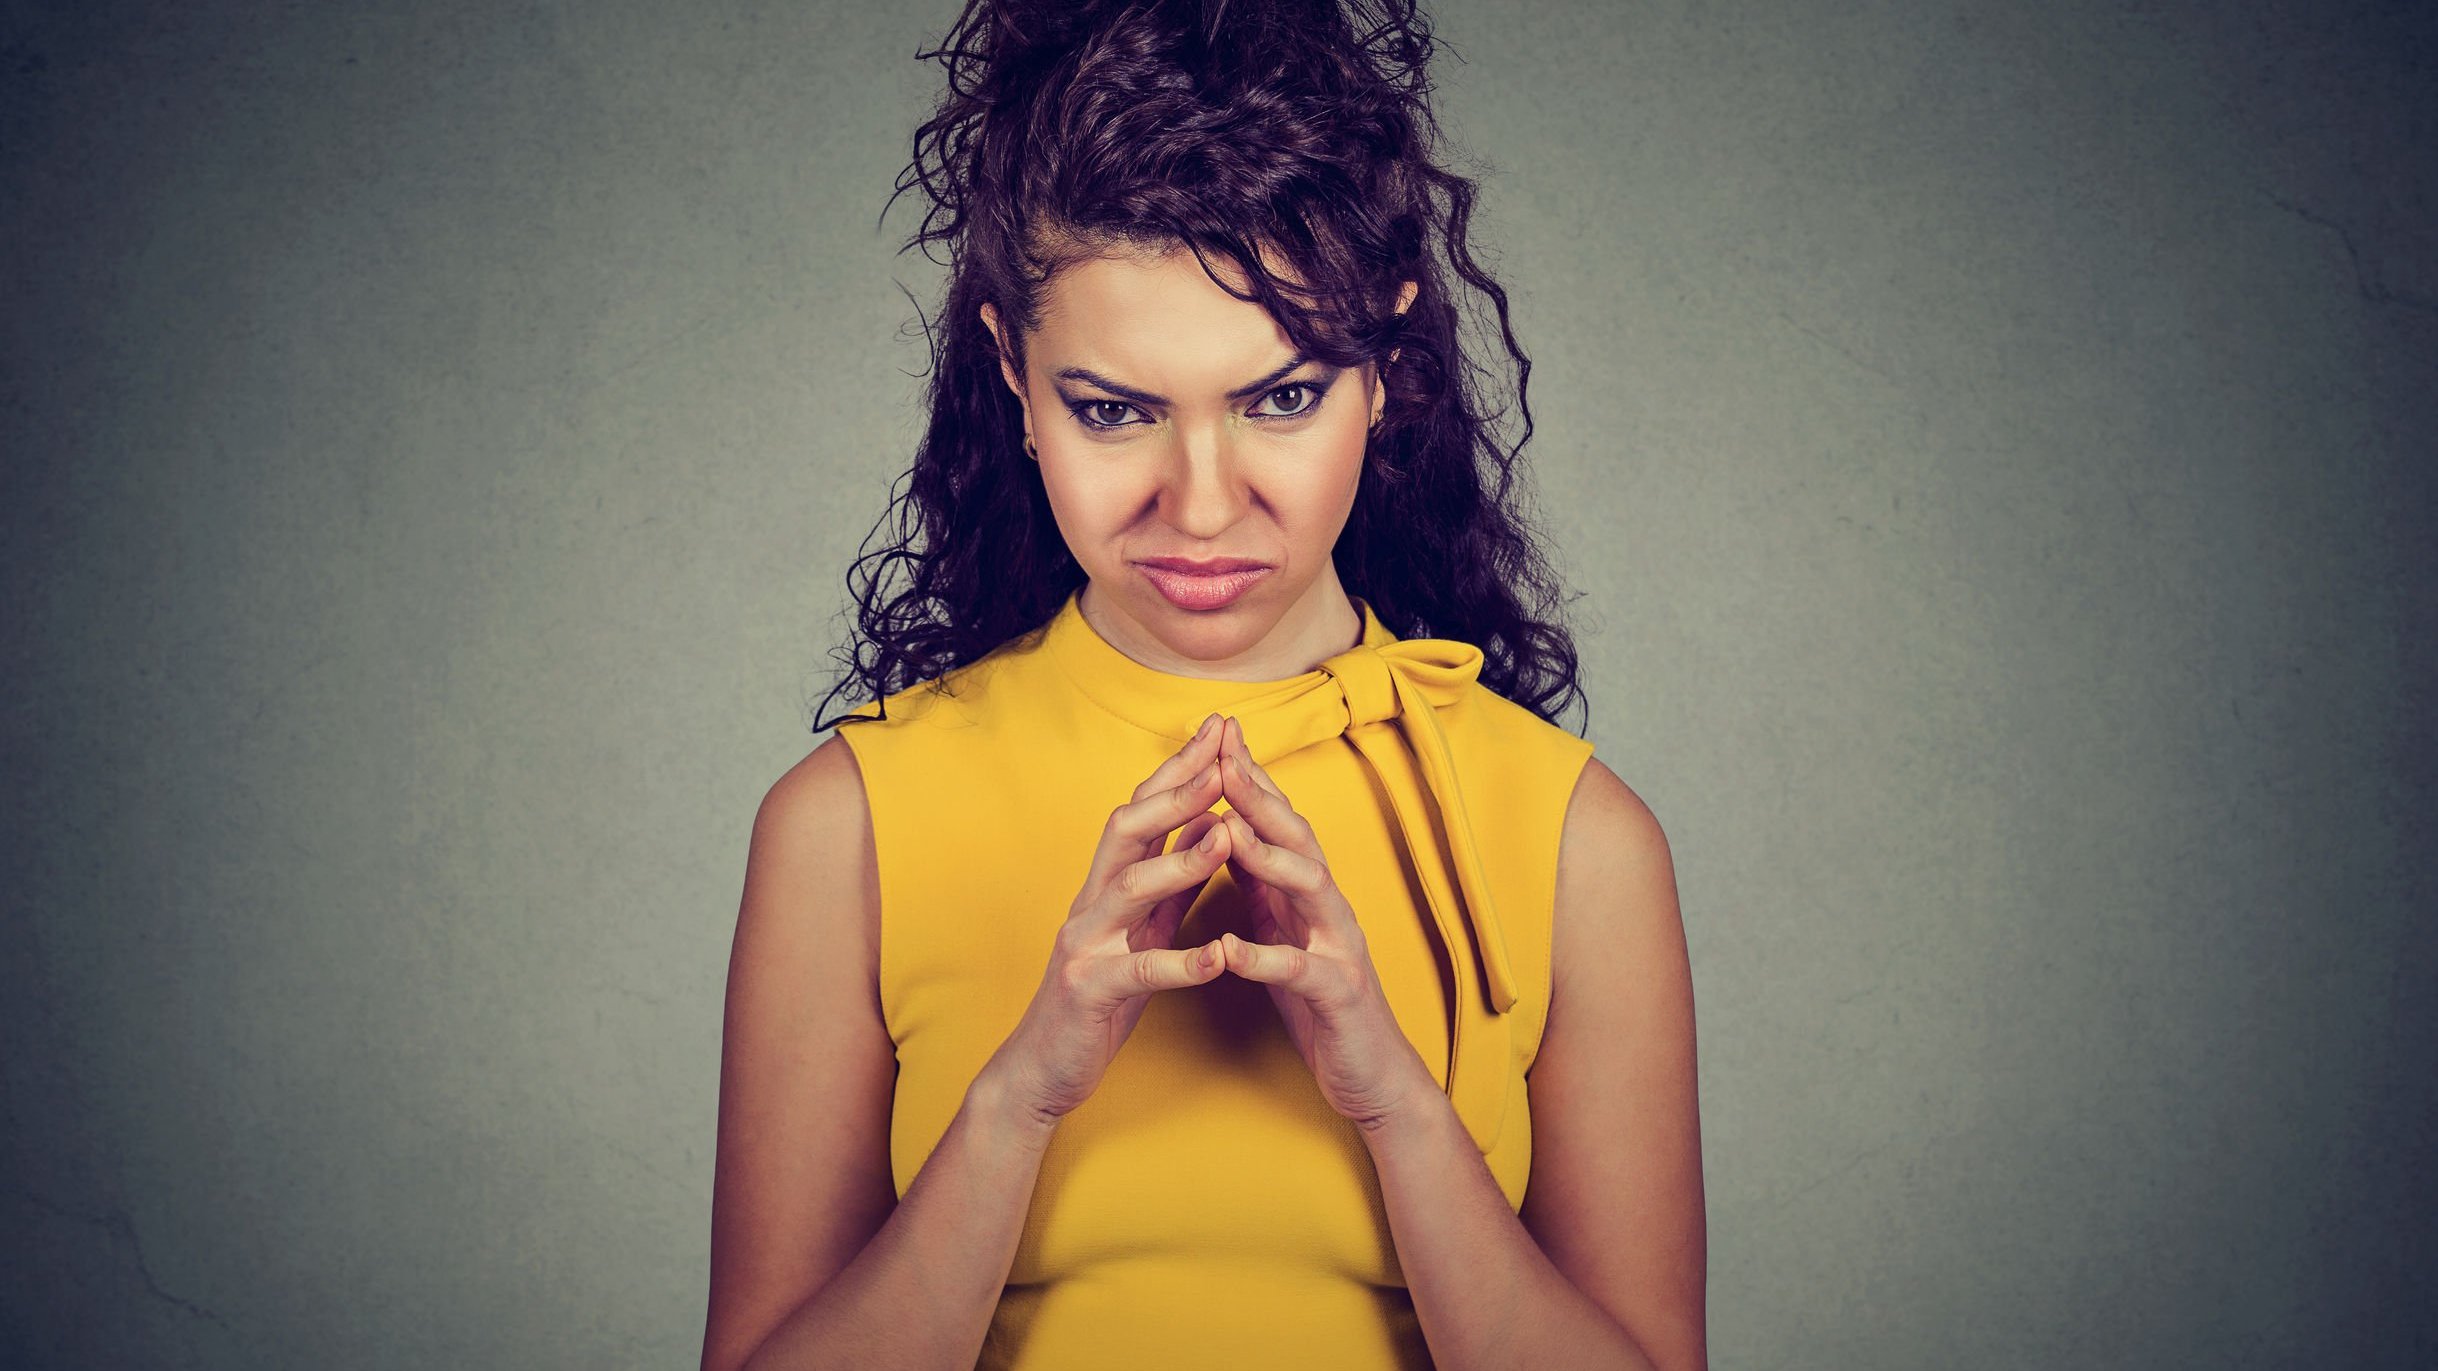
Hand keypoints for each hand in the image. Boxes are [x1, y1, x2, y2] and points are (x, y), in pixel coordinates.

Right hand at [983, 712, 1237, 1128]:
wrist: (1042, 1067)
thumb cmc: (1098, 996)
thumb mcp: (1141, 930)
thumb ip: (1171, 882)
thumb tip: (1209, 823)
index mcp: (1106, 884)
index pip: (1143, 810)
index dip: (1180, 768)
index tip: (1220, 730)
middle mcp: (1090, 902)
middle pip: (1128, 829)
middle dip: (1177, 790)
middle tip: (1223, 757)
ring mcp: (1085, 944)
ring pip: (1129, 888)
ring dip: (1180, 858)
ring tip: (1227, 835)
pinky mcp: (1092, 991)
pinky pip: (1141, 972)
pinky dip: (1184, 963)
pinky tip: (1220, 957)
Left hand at [1210, 715, 1438, 1130]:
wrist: (1372, 1075)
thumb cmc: (1321, 1004)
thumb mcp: (1284, 934)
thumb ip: (1262, 887)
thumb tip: (1228, 833)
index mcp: (1308, 894)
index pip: (1278, 822)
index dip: (1249, 777)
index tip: (1216, 735)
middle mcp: (1330, 909)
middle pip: (1298, 838)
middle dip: (1260, 795)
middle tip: (1223, 756)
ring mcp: (1339, 948)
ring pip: (1312, 888)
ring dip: (1269, 857)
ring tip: (1228, 833)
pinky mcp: (1338, 996)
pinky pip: (1301, 972)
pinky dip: (1263, 958)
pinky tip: (1228, 950)